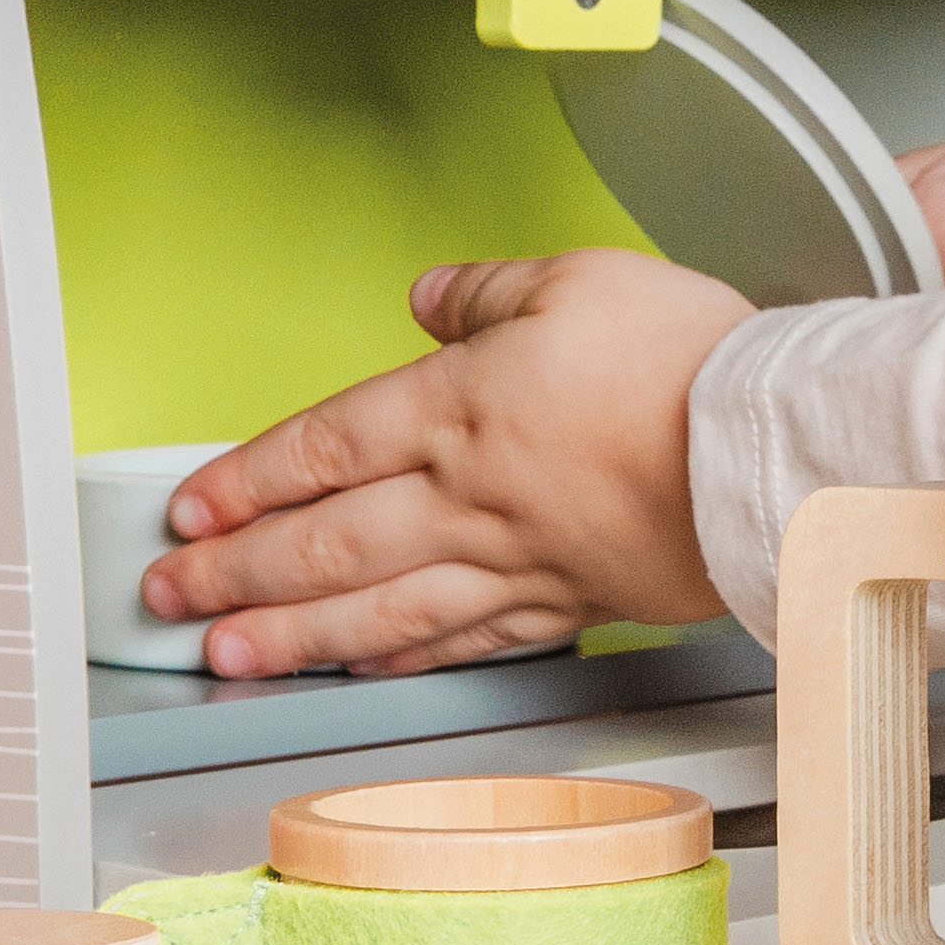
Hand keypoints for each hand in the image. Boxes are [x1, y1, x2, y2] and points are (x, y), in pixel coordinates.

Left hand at [141, 251, 748, 677]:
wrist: (778, 455)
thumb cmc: (692, 362)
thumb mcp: (583, 277)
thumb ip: (490, 291)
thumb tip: (429, 296)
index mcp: (462, 408)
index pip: (323, 447)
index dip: (245, 482)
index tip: (188, 510)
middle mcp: (471, 497)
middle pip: (327, 541)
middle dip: (235, 571)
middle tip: (167, 597)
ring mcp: (517, 561)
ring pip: (378, 607)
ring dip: (292, 634)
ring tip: (228, 653)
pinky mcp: (570, 603)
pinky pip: (462, 640)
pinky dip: (399, 658)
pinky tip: (361, 667)